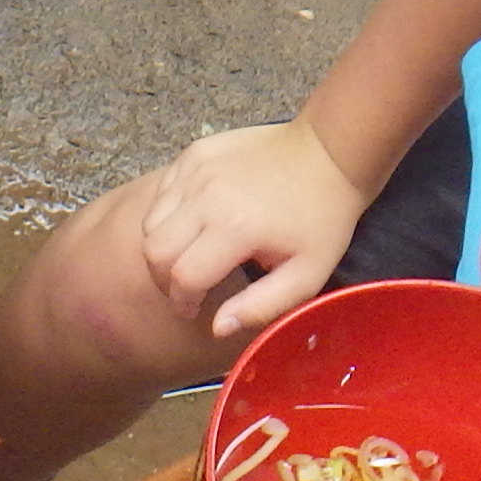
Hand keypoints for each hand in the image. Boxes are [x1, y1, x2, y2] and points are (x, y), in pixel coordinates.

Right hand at [143, 121, 373, 340]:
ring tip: (189, 256)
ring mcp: (198, 170)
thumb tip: (217, 327)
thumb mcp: (305, 276)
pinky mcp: (196, 153)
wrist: (328, 154)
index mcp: (236, 229)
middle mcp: (207, 196)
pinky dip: (168, 214)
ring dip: (163, 246)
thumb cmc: (321, 219)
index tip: (193, 310)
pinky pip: (163, 192)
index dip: (182, 302)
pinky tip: (195, 223)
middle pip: (155, 250)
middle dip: (164, 278)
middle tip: (185, 288)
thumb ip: (260, 307)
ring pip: (152, 221)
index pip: (182, 277)